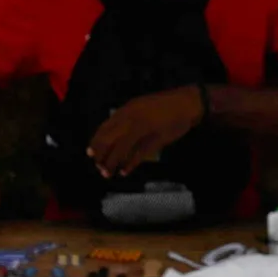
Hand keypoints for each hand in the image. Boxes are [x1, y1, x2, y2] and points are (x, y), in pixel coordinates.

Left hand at [87, 86, 204, 178]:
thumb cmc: (163, 105)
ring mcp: (144, 129)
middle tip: (98, 166)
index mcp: (127, 110)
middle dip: (101, 154)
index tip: (90, 153)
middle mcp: (132, 119)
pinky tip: (124, 172)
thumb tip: (112, 132)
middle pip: (110, 139)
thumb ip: (126, 117)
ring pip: (122, 148)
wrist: (187, 103)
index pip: (105, 128)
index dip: (96, 142)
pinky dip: (130, 164)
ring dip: (112, 162)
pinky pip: (139, 154)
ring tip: (108, 173)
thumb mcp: (139, 106)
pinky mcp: (156, 139)